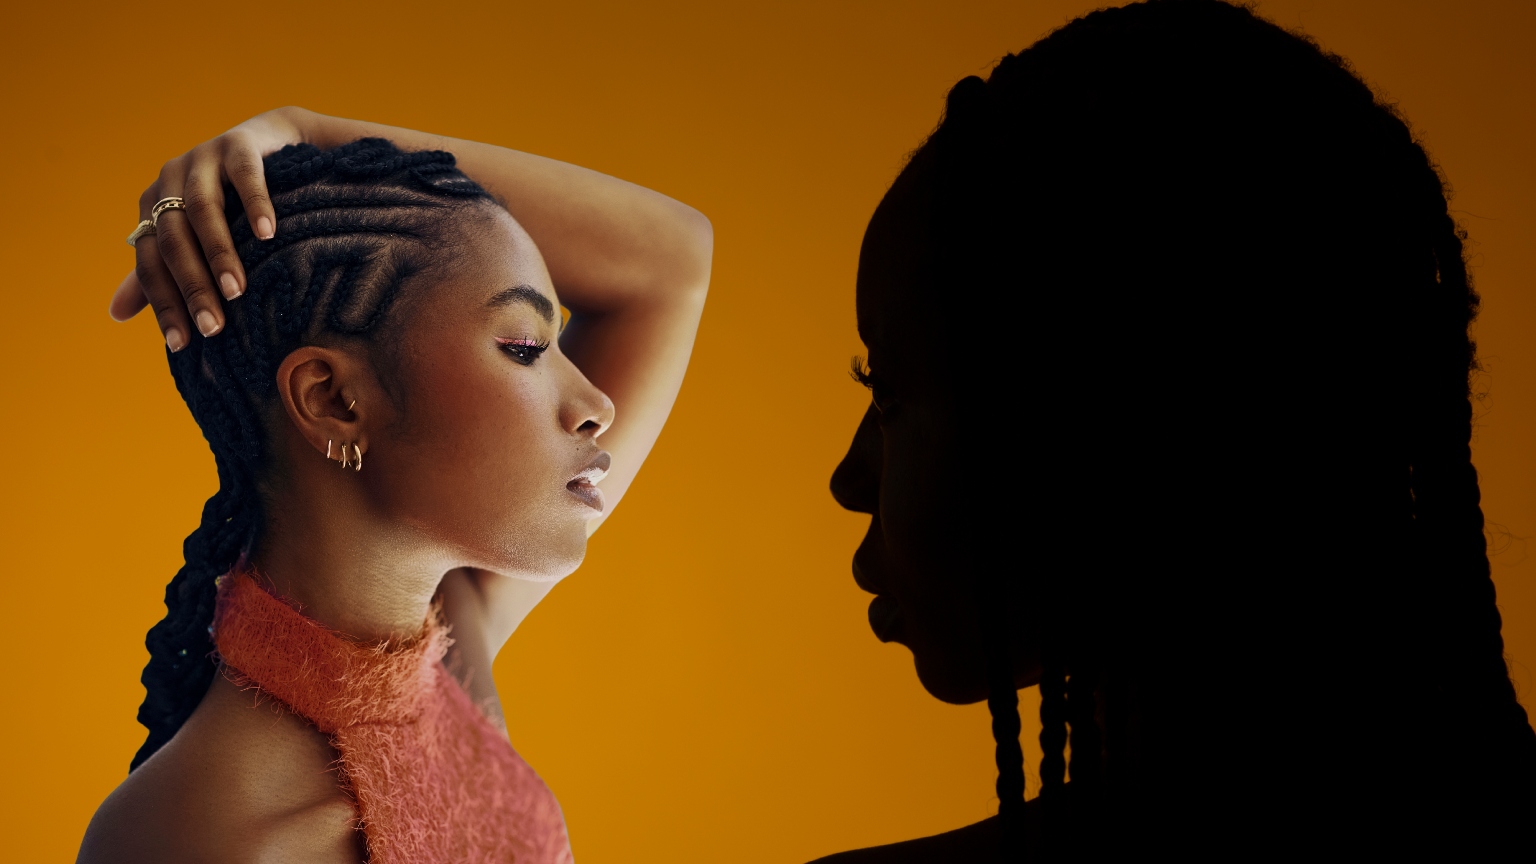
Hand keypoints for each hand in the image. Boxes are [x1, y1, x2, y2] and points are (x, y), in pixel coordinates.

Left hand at [111, 108, 308, 349]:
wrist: (269, 143)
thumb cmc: (232, 201)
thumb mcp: (194, 236)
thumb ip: (161, 270)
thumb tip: (115, 314)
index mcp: (153, 205)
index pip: (149, 261)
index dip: (163, 303)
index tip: (183, 344)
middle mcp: (171, 180)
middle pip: (173, 239)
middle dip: (192, 286)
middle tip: (214, 326)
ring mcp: (204, 158)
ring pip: (203, 210)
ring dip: (218, 253)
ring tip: (236, 290)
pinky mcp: (239, 143)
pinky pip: (244, 175)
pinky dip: (255, 205)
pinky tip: (268, 234)